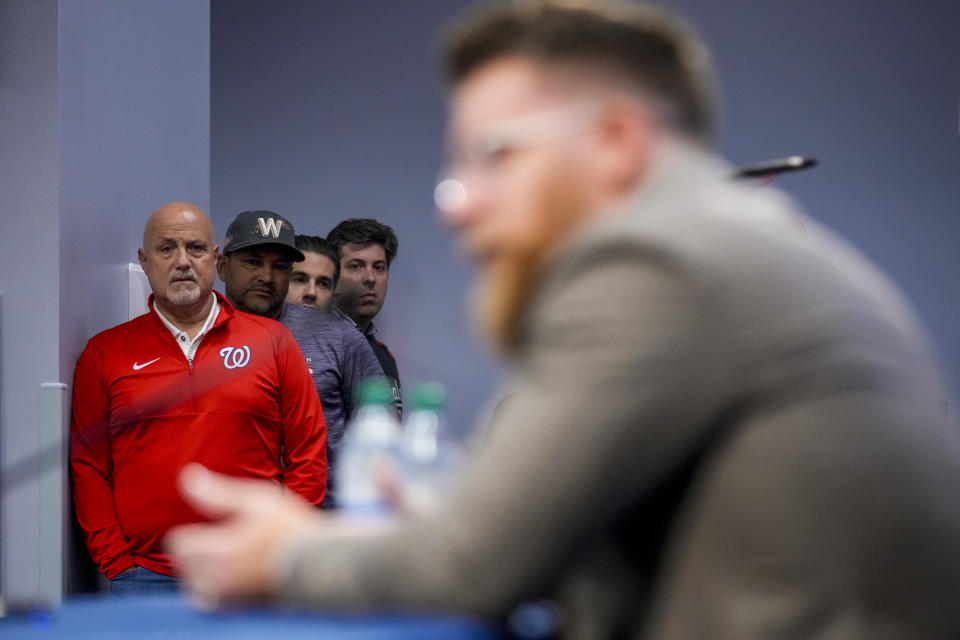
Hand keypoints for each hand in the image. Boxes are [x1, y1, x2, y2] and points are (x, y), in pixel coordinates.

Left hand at [165, 464, 319, 608]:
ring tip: (225, 556)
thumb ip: (217, 493)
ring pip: (193, 583)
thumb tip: (187, 478)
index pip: (178, 543)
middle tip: (220, 538)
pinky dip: (212, 589)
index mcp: (219, 550)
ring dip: (200, 569)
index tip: (210, 525)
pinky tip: (230, 575)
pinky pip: (208, 601)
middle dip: (194, 549)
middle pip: (182, 564)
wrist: (320, 561)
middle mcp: (218, 578)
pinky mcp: (237, 607)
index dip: (191, 529)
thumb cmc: (290, 528)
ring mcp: (227, 596)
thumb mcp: (256, 499)